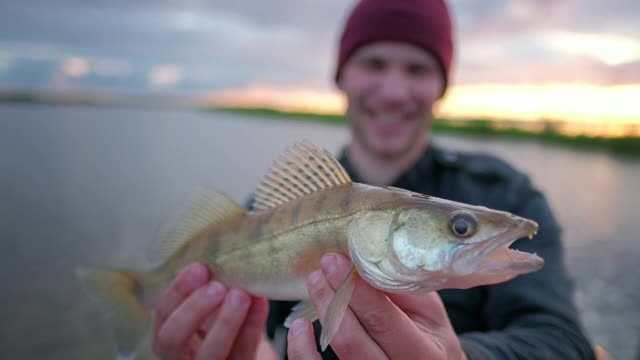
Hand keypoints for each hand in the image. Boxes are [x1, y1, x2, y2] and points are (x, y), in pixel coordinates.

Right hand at [152, 263, 276, 359]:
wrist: (248, 349)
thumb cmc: (226, 323)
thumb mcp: (211, 308)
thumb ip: (208, 288)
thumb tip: (222, 253)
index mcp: (172, 336)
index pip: (162, 317)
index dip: (177, 293)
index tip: (198, 268)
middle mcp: (183, 356)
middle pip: (172, 339)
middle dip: (193, 309)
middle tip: (217, 286)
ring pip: (209, 354)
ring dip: (225, 322)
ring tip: (242, 295)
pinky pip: (243, 354)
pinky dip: (252, 328)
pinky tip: (261, 304)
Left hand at [287, 254, 467, 359]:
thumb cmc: (430, 335)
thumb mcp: (429, 312)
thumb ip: (403, 289)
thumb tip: (366, 261)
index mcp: (424, 353)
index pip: (383, 321)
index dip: (357, 290)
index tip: (337, 261)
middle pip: (353, 339)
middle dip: (333, 298)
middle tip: (322, 267)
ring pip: (338, 352)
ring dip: (322, 313)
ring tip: (315, 282)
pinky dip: (302, 350)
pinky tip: (300, 326)